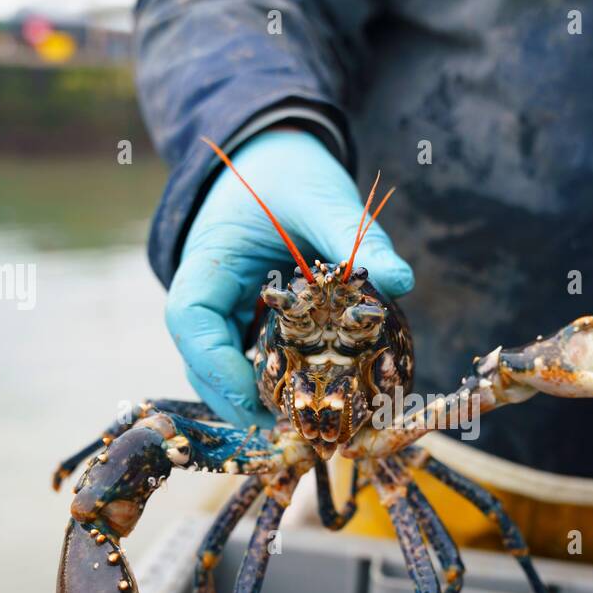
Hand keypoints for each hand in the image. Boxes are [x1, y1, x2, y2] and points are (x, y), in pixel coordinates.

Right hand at [166, 130, 414, 427]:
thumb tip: (400, 279)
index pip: (192, 320)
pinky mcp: (248, 327)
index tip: (262, 396)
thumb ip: (356, 236)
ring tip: (310, 429)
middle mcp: (207, 294)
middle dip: (243, 402)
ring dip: (260, 403)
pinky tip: (318, 403)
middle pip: (204, 363)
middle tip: (297, 432)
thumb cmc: (290, 173)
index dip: (218, 366)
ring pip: (226, 373)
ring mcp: (225, 315)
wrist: (276, 160)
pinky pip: (254, 366)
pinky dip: (280, 387)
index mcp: (208, 259)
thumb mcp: (323, 196)